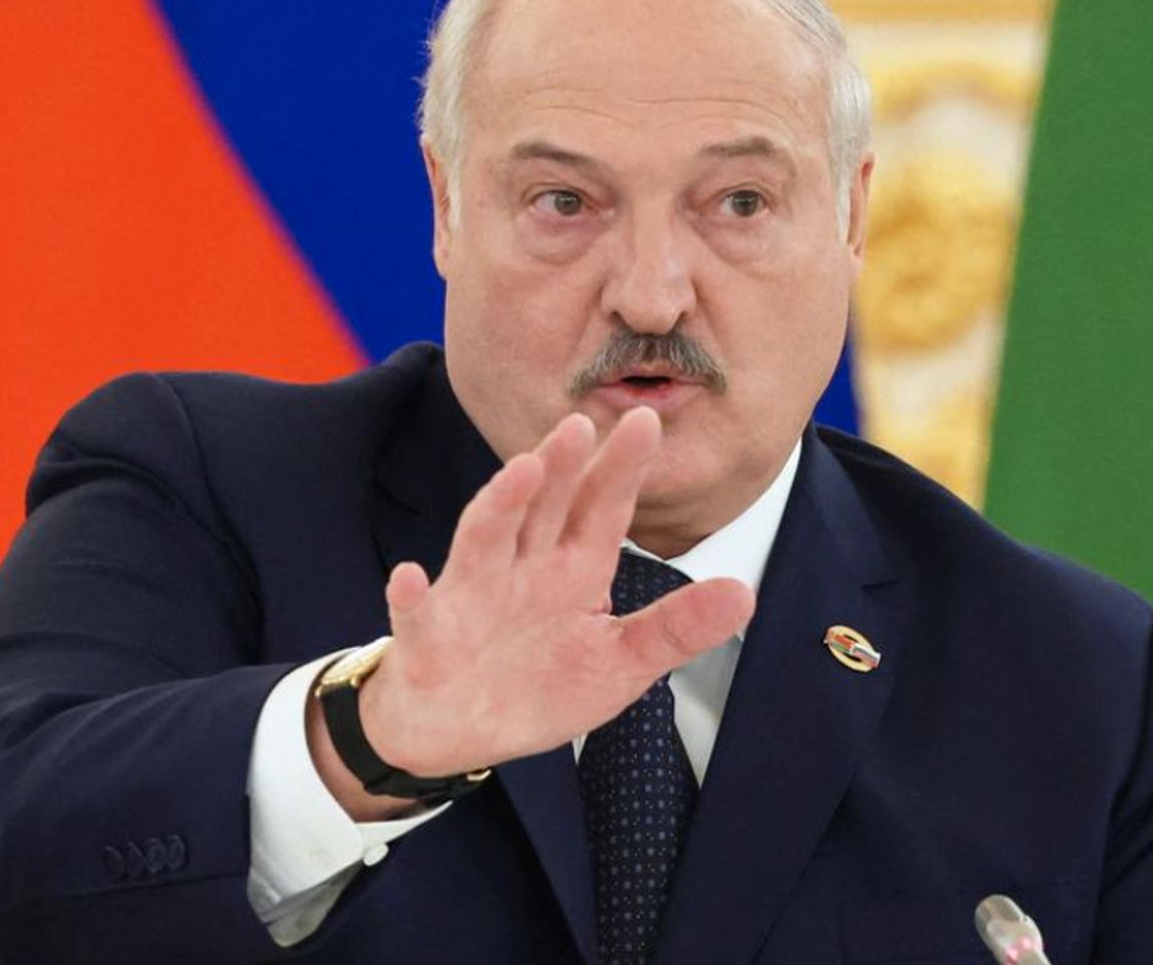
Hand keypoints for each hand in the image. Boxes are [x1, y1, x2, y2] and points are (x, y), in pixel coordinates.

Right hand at [356, 407, 754, 783]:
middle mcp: (522, 570)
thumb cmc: (538, 685)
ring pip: (484, 540)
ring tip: (521, 471)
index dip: (621, 469)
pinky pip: (415, 615)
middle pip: (543, 507)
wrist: (456, 731)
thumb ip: (676, 628)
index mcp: (573, 571)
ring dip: (500, 505)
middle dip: (560, 466)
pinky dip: (409, 598)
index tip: (648, 422)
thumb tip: (745, 595)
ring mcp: (471, 598)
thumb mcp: (620, 663)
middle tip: (581, 423)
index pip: (601, 509)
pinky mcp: (427, 639)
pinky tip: (407, 578)